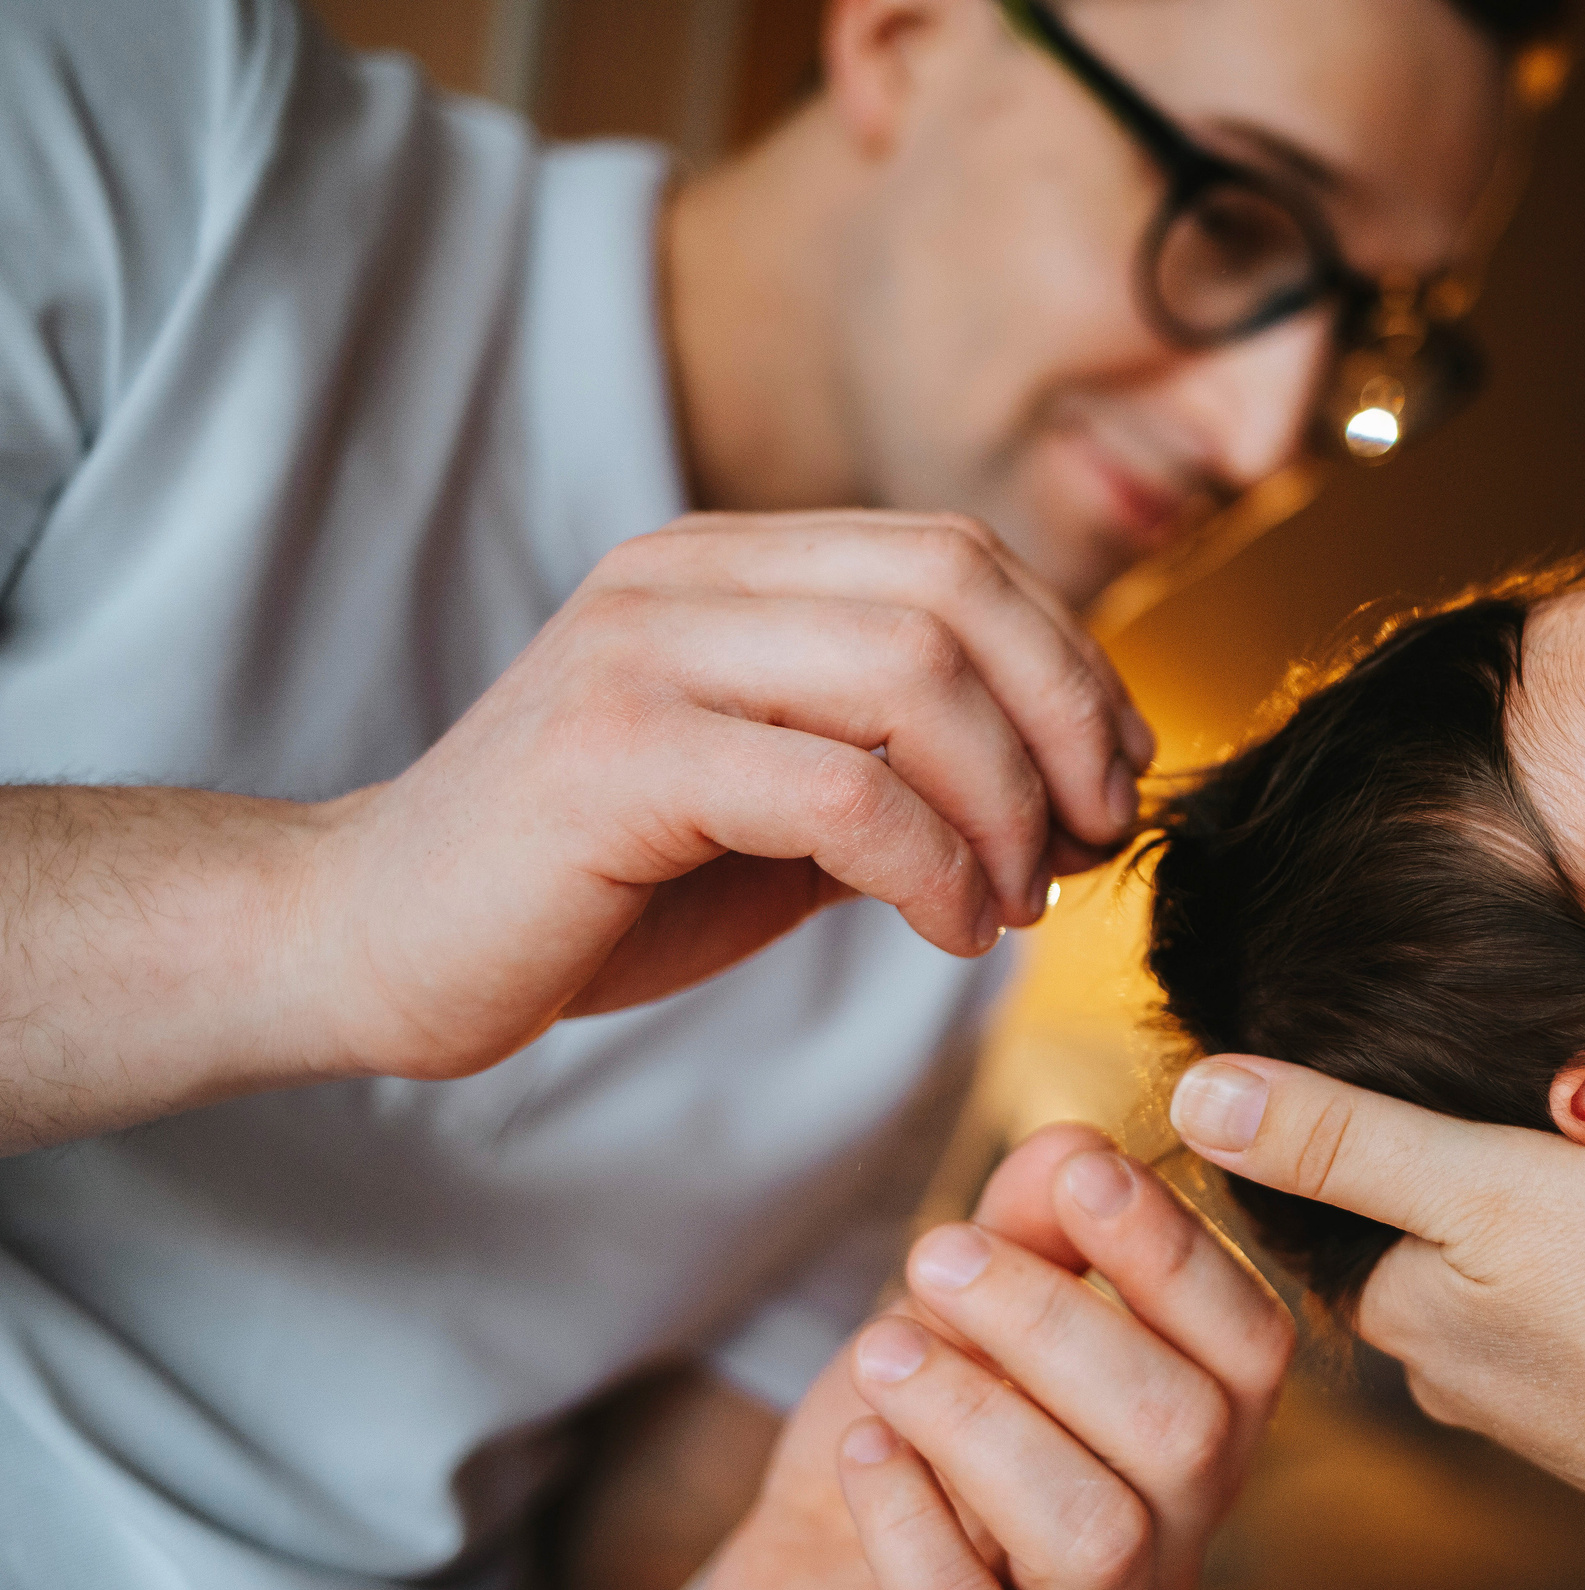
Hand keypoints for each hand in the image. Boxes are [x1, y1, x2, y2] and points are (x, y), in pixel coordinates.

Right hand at [308, 510, 1152, 1079]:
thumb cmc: (592, 885)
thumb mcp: (783, 814)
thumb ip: (906, 776)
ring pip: (911, 674)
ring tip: (1013, 901)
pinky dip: (933, 866)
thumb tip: (1072, 799)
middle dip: (1064, 720)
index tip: (1114, 777)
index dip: (1069, 662)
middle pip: (954, 592)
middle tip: (1089, 838)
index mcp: (729, 564)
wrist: (372, 939)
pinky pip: (841, 789)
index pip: (955, 556)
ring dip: (1004, 804)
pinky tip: (950, 929)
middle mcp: (687, 577)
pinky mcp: (614, 755)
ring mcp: (643, 652)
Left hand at [701, 1123, 1292, 1589]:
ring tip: (883, 1353)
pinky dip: (907, 1522)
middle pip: (1182, 1435)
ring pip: (1094, 1535)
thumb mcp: (964, 1311)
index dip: (1177, 1254)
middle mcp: (1169, 1552)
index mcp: (1193, 1442)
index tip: (1080, 1174)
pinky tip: (865, 1453)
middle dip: (1054, 1321)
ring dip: (976, 1415)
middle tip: (937, 1258)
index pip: (1251, 1350)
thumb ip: (1030, 1227)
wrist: (804, 1581)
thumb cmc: (917, 1439)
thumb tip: (1077, 1143)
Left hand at [1165, 1055, 1584, 1536]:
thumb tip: (1194, 1088)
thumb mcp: (1484, 1181)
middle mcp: (1448, 1369)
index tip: (1477, 1072)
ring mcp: (1537, 1400)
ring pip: (1518, 1265)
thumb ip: (1344, 1137)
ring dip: (1563, 1207)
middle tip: (1584, 1106)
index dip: (1401, 1114)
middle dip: (1494, 1160)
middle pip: (1437, 1225)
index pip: (1348, 1192)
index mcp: (1395, 1308)